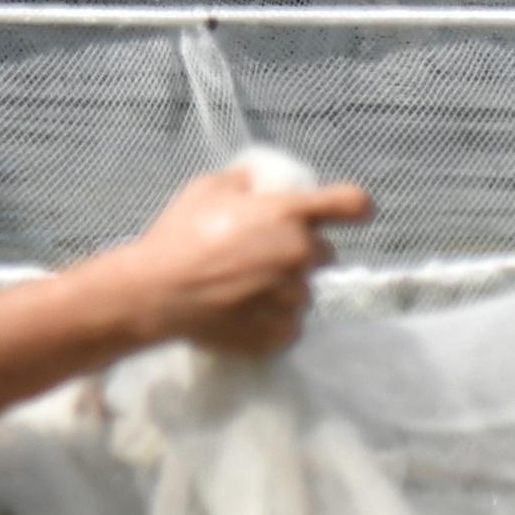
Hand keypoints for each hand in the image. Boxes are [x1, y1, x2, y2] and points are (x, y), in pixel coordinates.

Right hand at [113, 161, 373, 356]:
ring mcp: (292, 298)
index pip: (350, 203)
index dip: (356, 206)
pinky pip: (291, 324)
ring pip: (305, 290)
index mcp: (288, 214)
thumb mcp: (209, 188)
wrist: (156, 293)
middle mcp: (299, 255)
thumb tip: (261, 182)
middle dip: (302, 251)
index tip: (357, 212)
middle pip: (325, 252)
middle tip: (264, 254)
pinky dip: (274, 319)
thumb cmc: (180, 235)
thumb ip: (246, 181)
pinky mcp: (280, 333)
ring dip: (286, 287)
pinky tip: (245, 312)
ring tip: (246, 288)